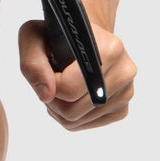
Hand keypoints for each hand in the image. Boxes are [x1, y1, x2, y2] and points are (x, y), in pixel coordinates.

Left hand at [18, 19, 135, 129]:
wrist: (80, 39)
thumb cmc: (58, 35)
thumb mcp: (33, 35)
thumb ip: (32, 62)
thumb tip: (46, 94)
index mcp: (108, 48)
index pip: (69, 88)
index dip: (49, 83)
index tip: (47, 68)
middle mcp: (124, 71)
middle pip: (72, 110)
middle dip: (52, 99)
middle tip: (49, 80)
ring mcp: (126, 92)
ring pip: (78, 121)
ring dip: (59, 108)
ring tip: (59, 85)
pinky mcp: (122, 108)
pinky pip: (87, 125)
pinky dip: (71, 115)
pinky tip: (70, 95)